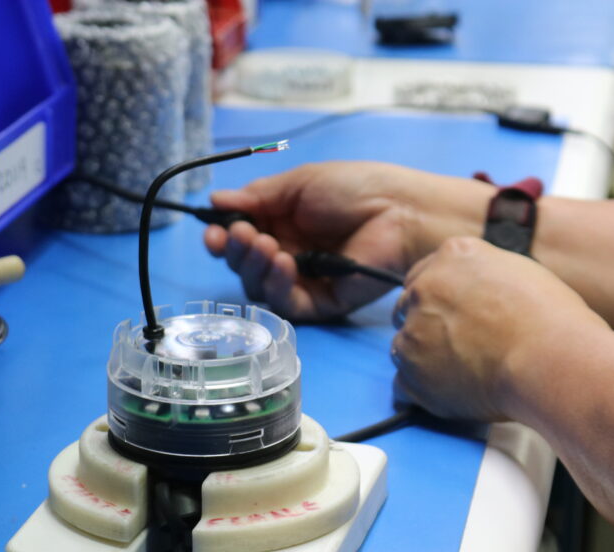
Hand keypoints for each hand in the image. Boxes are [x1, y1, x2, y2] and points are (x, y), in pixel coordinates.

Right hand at [204, 161, 492, 320]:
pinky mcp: (321, 303)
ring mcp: (303, 281)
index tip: (212, 232)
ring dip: (254, 267)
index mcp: (281, 224)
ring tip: (269, 246)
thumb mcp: (300, 184)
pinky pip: (287, 305)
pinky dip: (278, 286)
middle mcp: (288, 254)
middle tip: (244, 236)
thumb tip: (215, 201)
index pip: (240, 239)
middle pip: (243, 266)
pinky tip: (285, 263)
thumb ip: (258, 196)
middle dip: (236, 252)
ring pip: (259, 288)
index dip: (221, 238)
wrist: (401, 211)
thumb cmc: (357, 189)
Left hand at [391, 237, 608, 420]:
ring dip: (423, 358)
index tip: (450, 316)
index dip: (438, 299)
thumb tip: (477, 295)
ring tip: (462, 372)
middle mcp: (424, 289)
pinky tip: (448, 394)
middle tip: (458, 345)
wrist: (550, 358)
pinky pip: (403, 385)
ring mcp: (413, 332)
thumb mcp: (519, 273)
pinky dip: (421, 392)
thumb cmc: (552, 321)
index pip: (424, 275)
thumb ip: (483, 279)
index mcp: (452, 257)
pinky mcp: (412, 372)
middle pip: (408, 308)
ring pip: (403, 346)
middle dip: (426, 325)